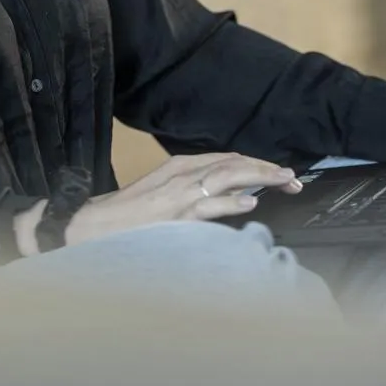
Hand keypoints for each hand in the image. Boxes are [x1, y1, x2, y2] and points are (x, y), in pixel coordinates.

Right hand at [60, 153, 303, 247]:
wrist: (91, 225)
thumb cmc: (126, 214)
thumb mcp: (164, 195)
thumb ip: (193, 191)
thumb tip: (226, 196)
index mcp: (181, 167)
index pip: (228, 160)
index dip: (257, 165)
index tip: (281, 174)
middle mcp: (183, 174)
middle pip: (234, 164)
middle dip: (267, 169)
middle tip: (294, 179)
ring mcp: (179, 194)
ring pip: (227, 178)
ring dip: (259, 178)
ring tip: (284, 181)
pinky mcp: (173, 215)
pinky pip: (207, 206)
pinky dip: (230, 203)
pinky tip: (249, 203)